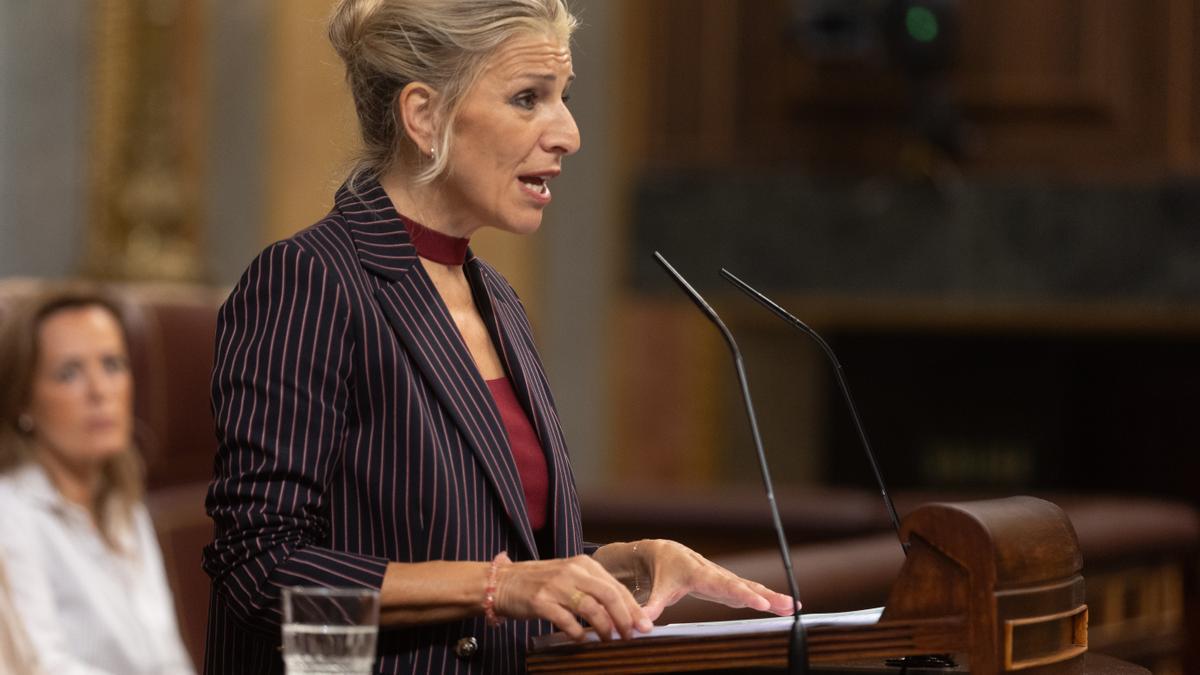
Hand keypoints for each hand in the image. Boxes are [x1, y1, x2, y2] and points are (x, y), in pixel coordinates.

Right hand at [492, 553, 653, 641]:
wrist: (503, 581)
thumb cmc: (540, 581)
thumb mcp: (570, 577)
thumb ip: (593, 590)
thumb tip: (622, 613)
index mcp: (584, 564)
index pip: (616, 587)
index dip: (633, 608)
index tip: (645, 625)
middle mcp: (572, 572)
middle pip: (609, 595)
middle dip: (625, 618)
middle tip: (633, 635)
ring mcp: (556, 586)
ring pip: (591, 608)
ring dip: (605, 628)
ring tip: (611, 640)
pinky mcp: (541, 601)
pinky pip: (567, 621)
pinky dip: (578, 633)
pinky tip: (583, 640)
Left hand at [624, 540, 798, 621]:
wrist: (667, 553)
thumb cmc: (663, 573)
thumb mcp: (657, 589)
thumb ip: (652, 605)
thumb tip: (642, 623)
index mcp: (700, 574)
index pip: (725, 586)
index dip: (743, 595)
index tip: (761, 603)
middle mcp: (717, 574)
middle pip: (745, 585)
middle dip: (767, 595)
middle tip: (788, 605)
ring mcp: (725, 579)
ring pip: (752, 587)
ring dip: (773, 596)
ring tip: (794, 607)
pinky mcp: (728, 585)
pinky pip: (750, 591)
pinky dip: (768, 597)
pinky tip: (785, 607)